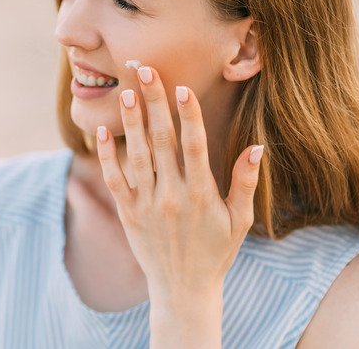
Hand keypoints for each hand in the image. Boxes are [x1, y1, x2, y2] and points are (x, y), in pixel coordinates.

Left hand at [96, 66, 262, 346]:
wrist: (183, 289)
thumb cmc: (216, 252)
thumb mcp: (240, 220)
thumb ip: (245, 182)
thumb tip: (258, 146)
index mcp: (202, 194)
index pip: (194, 146)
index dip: (188, 115)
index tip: (181, 87)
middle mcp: (172, 196)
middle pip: (161, 141)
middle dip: (153, 103)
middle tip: (145, 70)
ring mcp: (147, 204)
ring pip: (136, 156)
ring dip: (130, 123)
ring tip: (126, 92)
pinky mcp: (128, 213)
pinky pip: (114, 180)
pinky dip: (106, 156)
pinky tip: (100, 133)